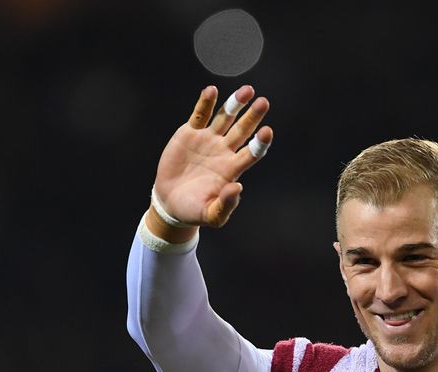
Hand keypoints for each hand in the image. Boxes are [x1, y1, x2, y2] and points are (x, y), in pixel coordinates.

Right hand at [147, 85, 272, 239]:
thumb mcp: (211, 214)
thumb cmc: (194, 210)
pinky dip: (206, 103)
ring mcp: (208, 140)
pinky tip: (211, 91)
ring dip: (235, 104)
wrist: (170, 202)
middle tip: (264, 102)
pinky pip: (200, 115)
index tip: (267, 131)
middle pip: (243, 130)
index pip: (251, 153)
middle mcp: (224, 151)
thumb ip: (225, 205)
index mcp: (232, 169)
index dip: (260, 143)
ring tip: (247, 91)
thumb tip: (238, 187)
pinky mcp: (190, 133)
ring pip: (225, 118)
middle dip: (253, 116)